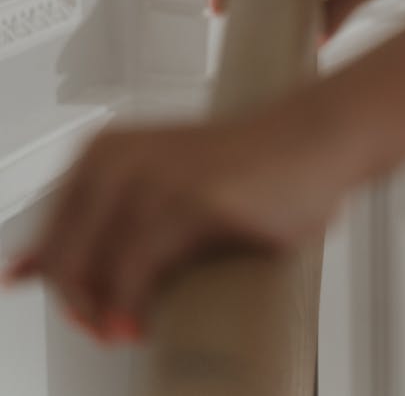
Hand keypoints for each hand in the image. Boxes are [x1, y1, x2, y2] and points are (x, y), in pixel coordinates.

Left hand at [0, 105, 341, 339]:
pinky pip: (138, 266)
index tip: (73, 304)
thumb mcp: (156, 179)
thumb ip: (96, 217)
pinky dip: (131, 303)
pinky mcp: (194, 199)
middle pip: (66, 253)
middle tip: (97, 324)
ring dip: (101, 310)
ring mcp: (159, 176)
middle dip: (75, 299)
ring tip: (119, 330)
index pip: (50, 230)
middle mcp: (124, 156)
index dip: (57, 276)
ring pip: (97, 265)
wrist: (311, 139)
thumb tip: (27, 268)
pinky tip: (139, 322)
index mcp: (107, 148)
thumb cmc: (243, 165)